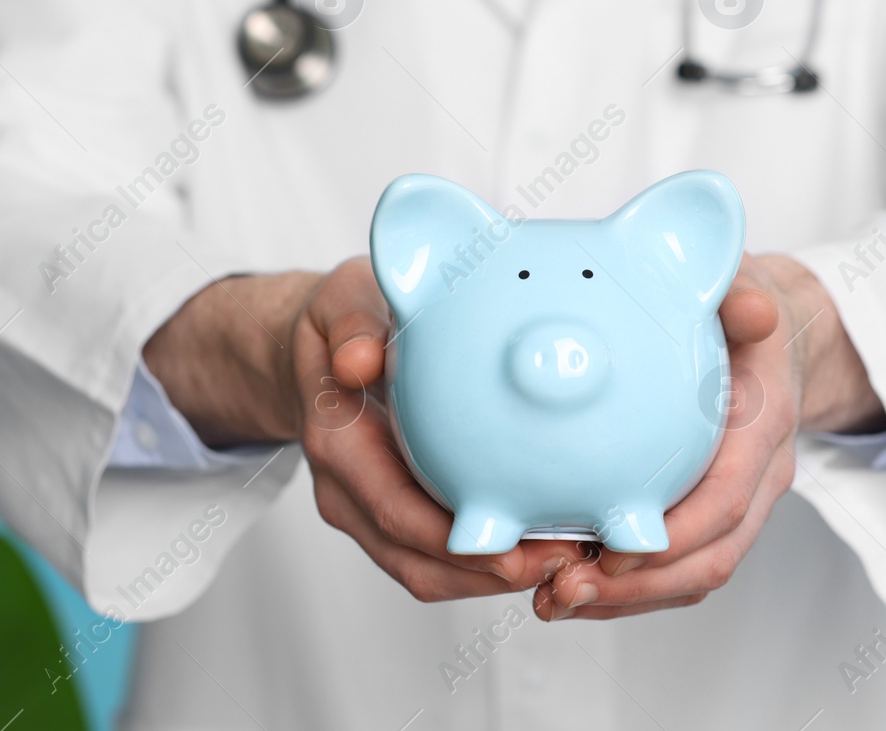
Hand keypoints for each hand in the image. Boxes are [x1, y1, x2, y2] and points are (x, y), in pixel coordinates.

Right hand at [143, 260, 582, 601]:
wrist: (319, 350)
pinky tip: (537, 550)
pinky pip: (435, 560)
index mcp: (339, 445)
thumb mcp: (344, 305)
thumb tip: (358, 362)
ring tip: (563, 563)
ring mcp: (369, 510)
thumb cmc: (345, 323)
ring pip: (429, 572)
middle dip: (490, 573)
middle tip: (565, 561)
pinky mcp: (394, 516)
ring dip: (493, 579)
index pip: (397, 511)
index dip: (455, 542)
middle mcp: (348, 491)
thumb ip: (352, 330)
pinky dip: (483, 567)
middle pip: (419, 560)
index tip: (517, 546)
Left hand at [533, 253, 883, 620]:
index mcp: (764, 427)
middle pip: (711, 557)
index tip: (614, 550)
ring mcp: (739, 503)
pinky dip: (626, 588)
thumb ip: (744, 297)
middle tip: (562, 589)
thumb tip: (752, 307)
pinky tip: (563, 583)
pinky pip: (676, 568)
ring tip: (551, 599)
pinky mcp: (711, 517)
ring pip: (692, 575)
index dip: (676, 534)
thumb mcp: (745, 291)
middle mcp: (760, 478)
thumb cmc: (745, 317)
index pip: (728, 499)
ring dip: (624, 598)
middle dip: (639, 587)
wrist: (777, 344)